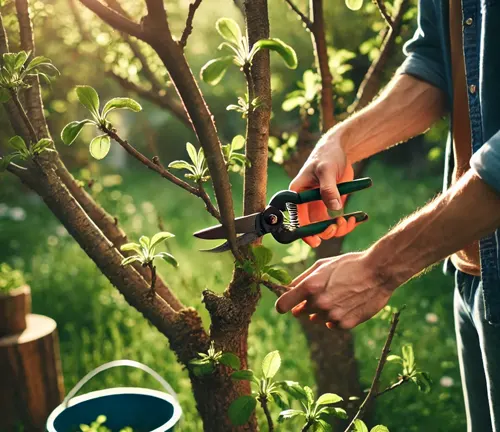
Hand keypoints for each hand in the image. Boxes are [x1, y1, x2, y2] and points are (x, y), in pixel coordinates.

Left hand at [275, 252, 397, 329]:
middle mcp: (319, 303)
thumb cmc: (349, 264)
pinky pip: (332, 324)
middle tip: (320, 293)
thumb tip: (289, 288)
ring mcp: (332, 315)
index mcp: (310, 287)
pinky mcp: (345, 324)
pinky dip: (335, 317)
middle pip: (300, 312)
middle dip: (305, 304)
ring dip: (321, 311)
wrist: (378, 271)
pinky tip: (346, 304)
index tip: (286, 304)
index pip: (283, 305)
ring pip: (316, 318)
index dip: (283, 304)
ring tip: (337, 296)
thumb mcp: (322, 264)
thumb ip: (302, 278)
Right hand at [290, 136, 355, 247]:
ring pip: (325, 227)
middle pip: (311, 227)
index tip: (317, 241)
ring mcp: (318, 206)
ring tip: (351, 220)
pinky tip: (357, 218)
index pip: (295, 218)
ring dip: (338, 229)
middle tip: (338, 224)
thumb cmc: (327, 155)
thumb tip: (334, 209)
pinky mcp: (331, 206)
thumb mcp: (326, 170)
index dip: (303, 233)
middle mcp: (305, 203)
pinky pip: (337, 221)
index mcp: (297, 194)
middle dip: (325, 231)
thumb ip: (328, 189)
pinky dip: (347, 223)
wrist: (340, 150)